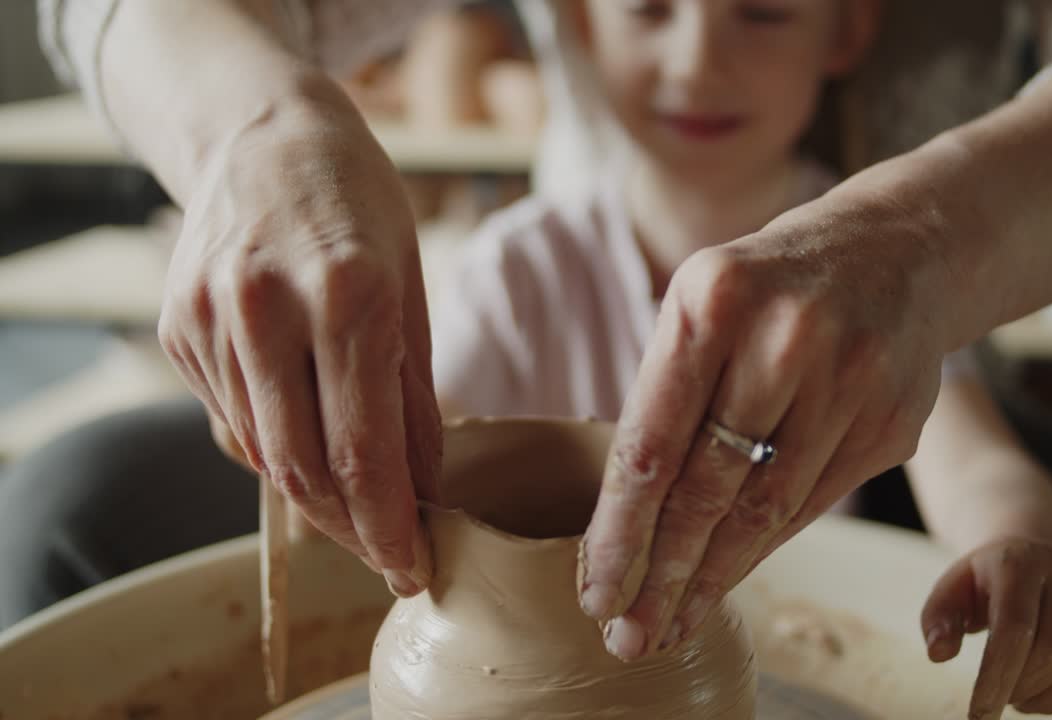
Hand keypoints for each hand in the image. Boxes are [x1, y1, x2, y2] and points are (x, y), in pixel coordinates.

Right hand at [158, 87, 440, 596]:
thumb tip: (421, 490)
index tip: (412, 570)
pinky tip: (306, 444)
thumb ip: (412, 394)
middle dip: (350, 528)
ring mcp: (210, 318)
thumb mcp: (410, 285)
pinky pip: (230, 417)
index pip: (361, 449)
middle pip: (303, 467)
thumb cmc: (357, 203)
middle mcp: (267, 308)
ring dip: (311, 497)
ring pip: (261, 452)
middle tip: (388, 555)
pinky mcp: (175, 326)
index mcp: (346, 293)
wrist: (261, 130)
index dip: (388, 526)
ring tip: (356, 509)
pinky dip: (273, 447)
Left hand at [578, 189, 953, 658]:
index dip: (619, 530)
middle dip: (662, 574)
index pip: (651, 442)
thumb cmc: (770, 291)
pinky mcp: (891, 421)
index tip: (595, 590)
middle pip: (707, 487)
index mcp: (714, 300)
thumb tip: (628, 524)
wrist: (897, 254)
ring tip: (671, 625)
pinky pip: (813, 504)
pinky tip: (729, 580)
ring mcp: (848, 381)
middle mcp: (784, 338)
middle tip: (628, 635)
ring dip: (712, 579)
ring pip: (765, 509)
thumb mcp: (703, 306)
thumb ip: (667, 396)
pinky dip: (765, 548)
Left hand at [922, 539, 1051, 719]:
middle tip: (1005, 698)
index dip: (997, 678)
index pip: (1014, 629)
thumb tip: (939, 654)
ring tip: (1028, 700)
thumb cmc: (984, 582)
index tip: (979, 714)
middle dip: (1024, 690)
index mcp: (1021, 562)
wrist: (1032, 551)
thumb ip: (938, 618)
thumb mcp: (951, 589)